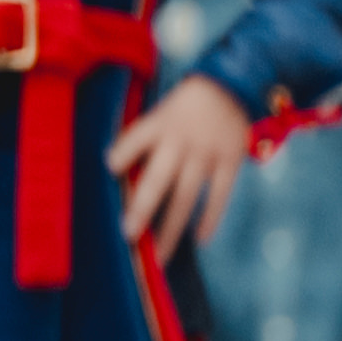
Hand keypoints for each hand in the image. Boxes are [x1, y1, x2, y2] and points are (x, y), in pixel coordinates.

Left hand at [106, 76, 253, 259]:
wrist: (231, 85)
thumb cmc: (184, 106)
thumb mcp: (160, 112)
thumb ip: (143, 138)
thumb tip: (117, 170)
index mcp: (160, 124)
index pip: (136, 138)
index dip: (122, 152)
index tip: (110, 168)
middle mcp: (182, 141)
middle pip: (159, 178)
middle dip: (143, 207)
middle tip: (129, 234)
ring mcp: (207, 153)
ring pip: (187, 195)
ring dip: (173, 226)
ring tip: (161, 255)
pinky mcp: (230, 160)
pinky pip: (220, 194)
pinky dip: (210, 217)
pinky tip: (200, 238)